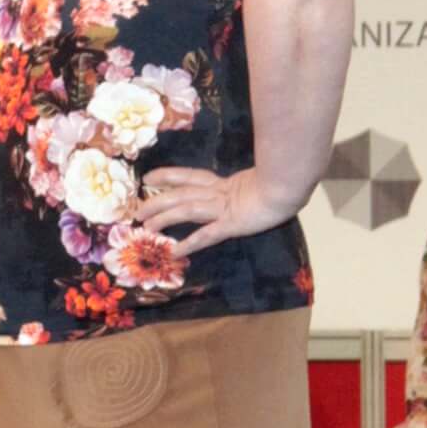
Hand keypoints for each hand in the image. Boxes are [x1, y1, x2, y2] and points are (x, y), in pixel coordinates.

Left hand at [137, 164, 288, 254]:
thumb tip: (243, 188)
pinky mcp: (232, 223)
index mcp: (224, 183)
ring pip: (187, 210)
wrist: (290, 184)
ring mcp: (224, 208)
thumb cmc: (281, 181)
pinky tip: (175, 251)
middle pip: (180, 194)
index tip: (149, 178)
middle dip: (156, 201)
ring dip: (165, 218)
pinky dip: (189, 242)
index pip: (190, 176)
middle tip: (136, 209)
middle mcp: (218, 193)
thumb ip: (248, 185)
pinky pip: (207, 234)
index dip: (168, 176)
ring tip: (146, 227)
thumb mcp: (260, 180)